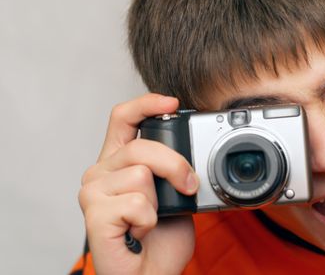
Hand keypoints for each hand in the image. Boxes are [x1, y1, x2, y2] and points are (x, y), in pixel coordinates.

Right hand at [78, 94, 198, 274]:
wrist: (151, 273)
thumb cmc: (160, 236)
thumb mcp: (173, 192)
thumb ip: (172, 167)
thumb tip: (196, 149)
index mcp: (119, 161)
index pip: (123, 117)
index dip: (146, 103)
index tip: (172, 102)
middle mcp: (101, 172)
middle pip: (141, 146)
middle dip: (175, 164)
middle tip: (188, 185)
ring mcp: (93, 192)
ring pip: (141, 174)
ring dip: (159, 201)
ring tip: (150, 219)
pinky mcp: (94, 215)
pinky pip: (137, 203)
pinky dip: (149, 220)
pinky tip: (139, 231)